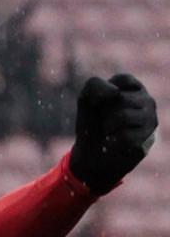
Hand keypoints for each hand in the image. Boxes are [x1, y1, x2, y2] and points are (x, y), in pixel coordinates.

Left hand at [69, 73, 157, 194]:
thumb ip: (94, 85)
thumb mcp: (86, 100)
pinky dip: (112, 142)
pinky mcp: (148, 138)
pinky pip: (125, 137)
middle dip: (104, 112)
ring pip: (122, 116)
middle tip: (105, 122)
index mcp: (134, 88)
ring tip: (110, 132)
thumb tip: (115, 93)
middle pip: (119, 99)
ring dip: (108, 127)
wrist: (90, 156)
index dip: (102, 95)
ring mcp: (150, 119)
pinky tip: (115, 144)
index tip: (100, 104)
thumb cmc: (91, 125)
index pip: (121, 80)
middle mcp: (146, 100)